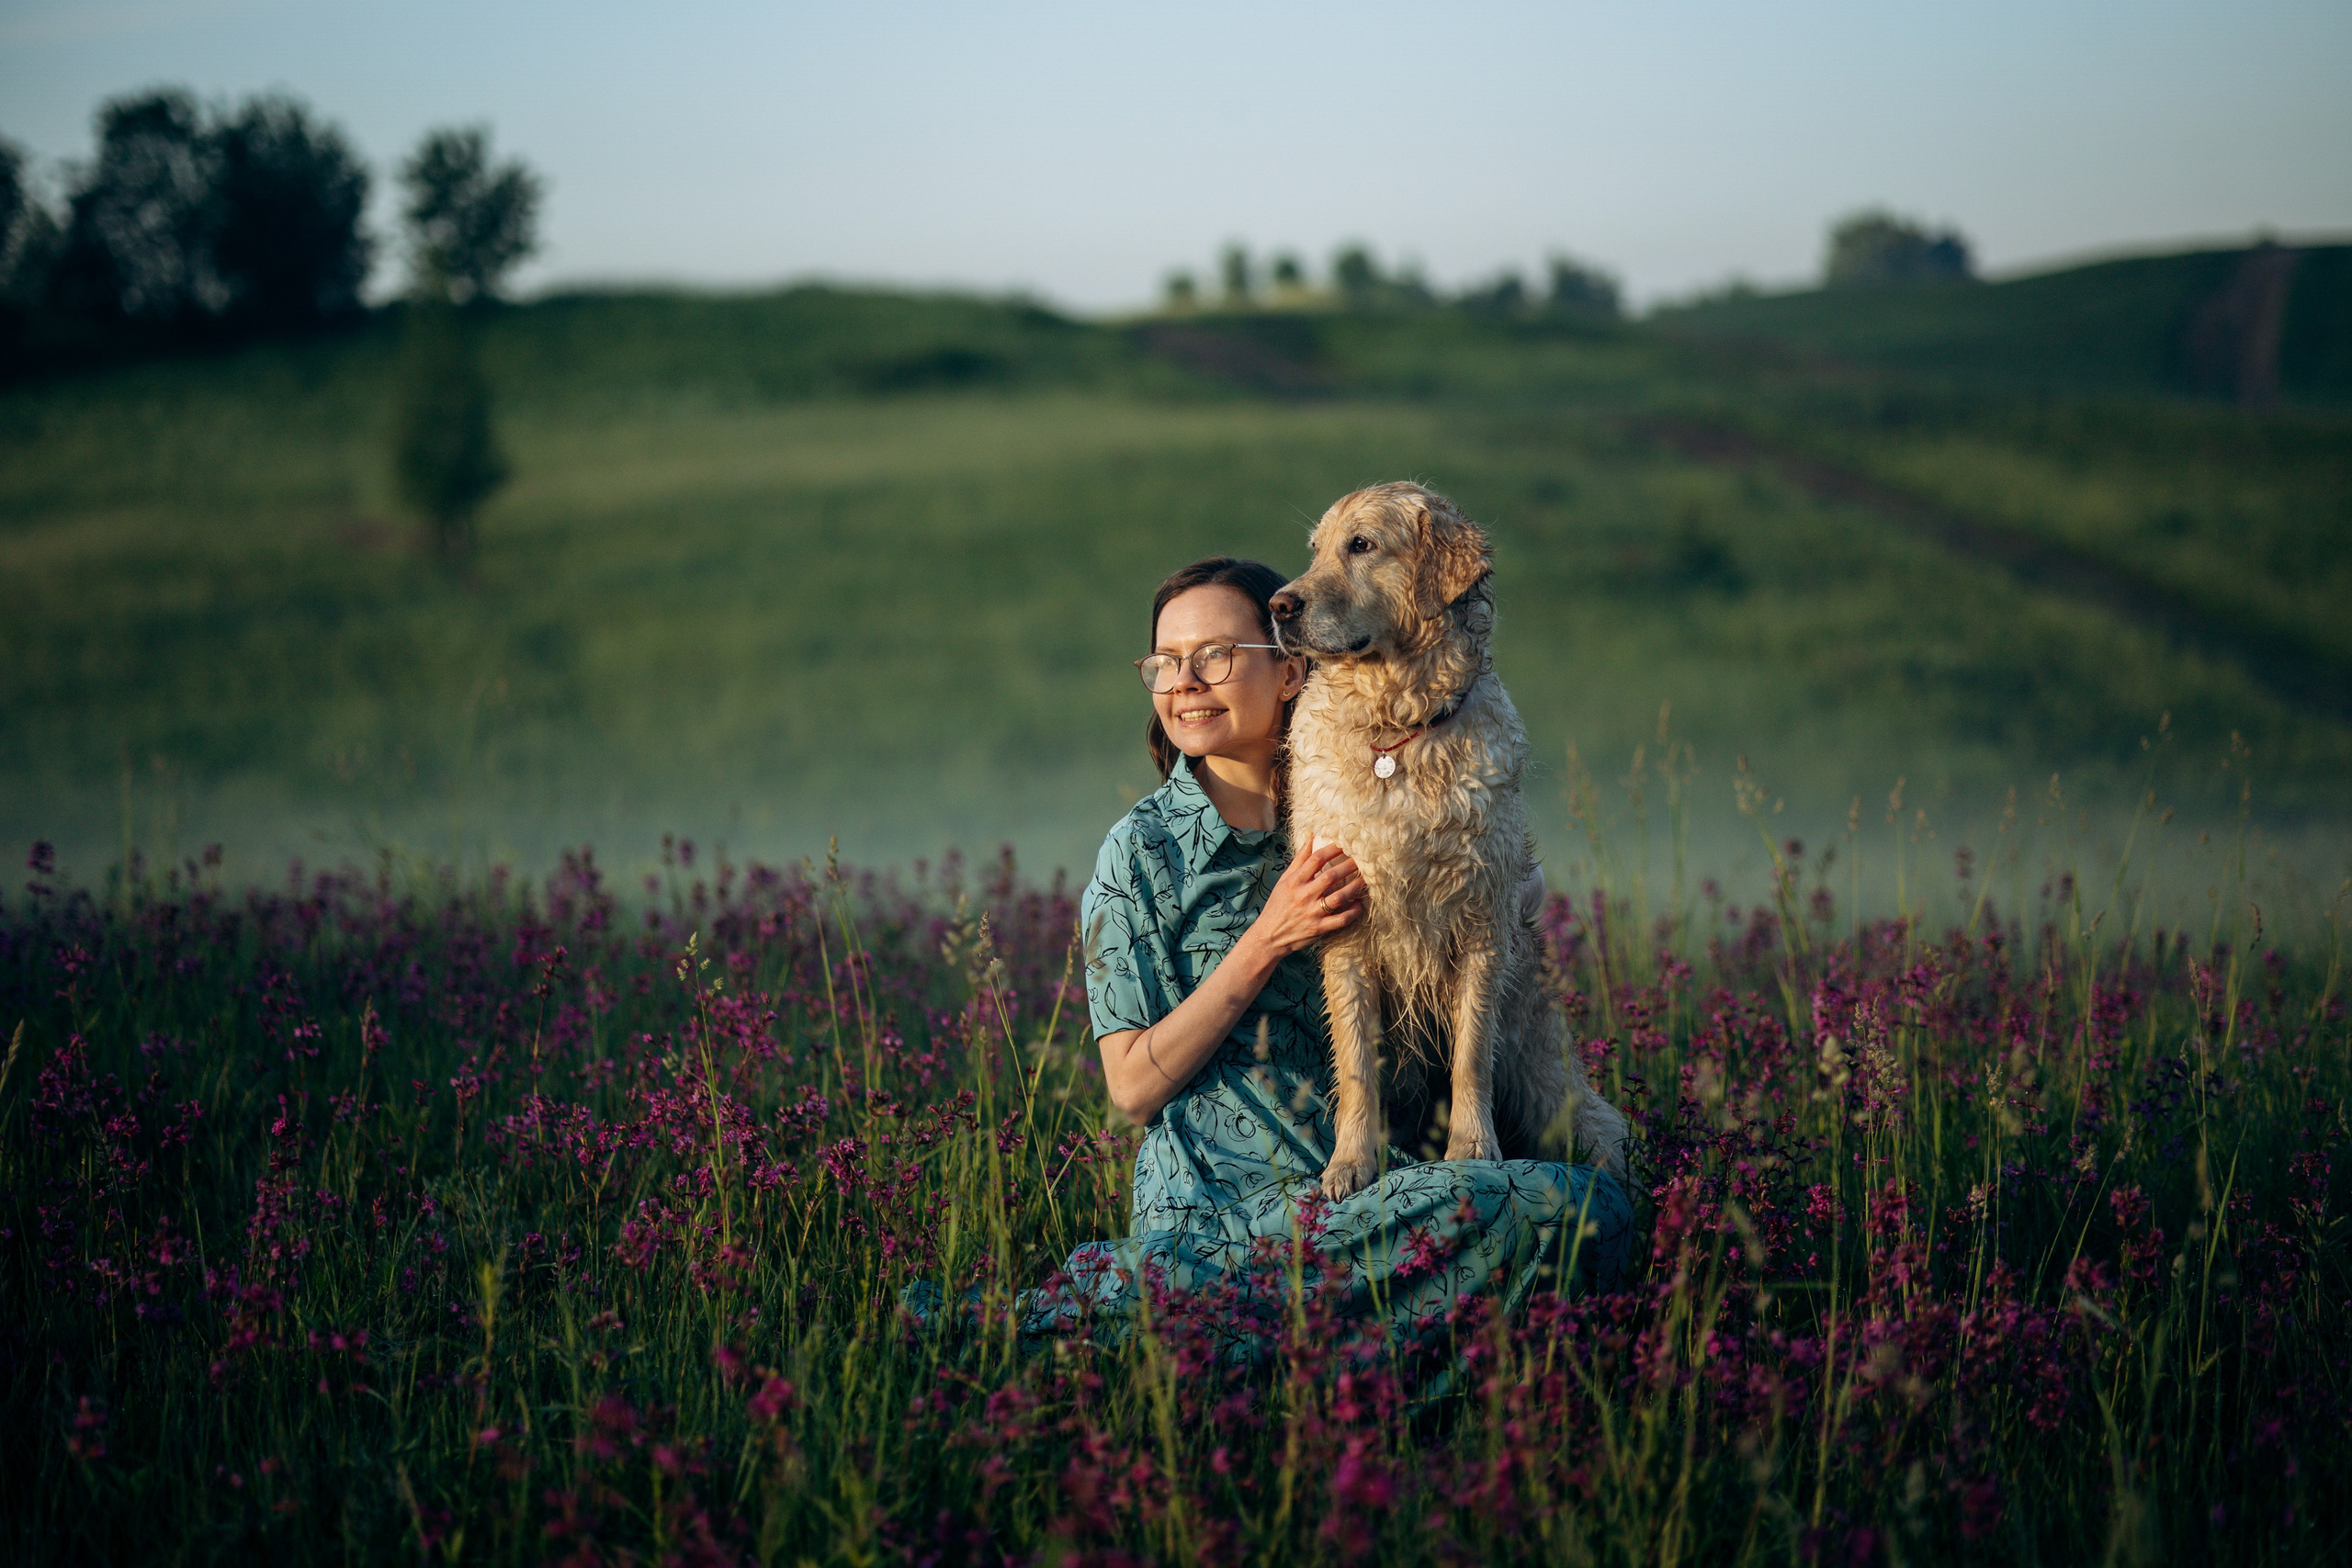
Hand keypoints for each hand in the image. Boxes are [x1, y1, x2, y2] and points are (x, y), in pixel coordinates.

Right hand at [1248, 838, 1364, 959]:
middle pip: (1330, 877)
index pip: (1316, 860)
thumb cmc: (1277, 905)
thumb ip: (1299, 860)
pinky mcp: (1319, 928)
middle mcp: (1303, 896)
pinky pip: (1340, 920)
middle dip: (1348, 866)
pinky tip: (1360, 904)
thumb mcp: (1284, 880)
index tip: (1345, 843)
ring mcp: (1312, 913)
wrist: (1269, 936)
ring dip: (1354, 887)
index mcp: (1295, 881)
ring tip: (1365, 880)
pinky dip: (1353, 912)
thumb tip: (1311, 837)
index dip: (1332, 849)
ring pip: (1338, 898)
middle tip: (1362, 860)